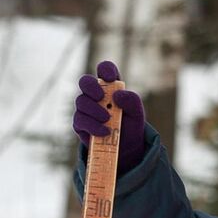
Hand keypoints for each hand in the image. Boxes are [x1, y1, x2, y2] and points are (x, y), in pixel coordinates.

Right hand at [73, 60, 148, 174]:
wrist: (126, 148)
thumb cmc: (131, 125)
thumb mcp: (137, 113)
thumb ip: (132, 100)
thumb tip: (117, 95)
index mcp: (111, 86)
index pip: (104, 69)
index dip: (105, 70)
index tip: (110, 78)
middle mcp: (95, 94)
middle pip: (85, 81)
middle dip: (91, 87)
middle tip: (101, 97)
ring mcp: (85, 108)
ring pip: (81, 101)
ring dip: (95, 110)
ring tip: (108, 120)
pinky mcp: (80, 123)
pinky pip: (81, 120)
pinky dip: (93, 126)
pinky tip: (105, 131)